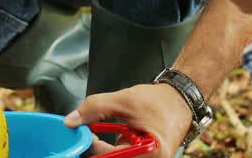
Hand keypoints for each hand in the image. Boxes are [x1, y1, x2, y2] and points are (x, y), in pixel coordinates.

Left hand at [64, 82, 191, 157]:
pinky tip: (106, 135)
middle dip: (96, 148)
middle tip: (87, 132)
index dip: (92, 147)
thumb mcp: (125, 100)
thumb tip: (72, 121)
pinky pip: (120, 156)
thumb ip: (95, 108)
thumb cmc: (160, 102)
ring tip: (96, 130)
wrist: (179, 100)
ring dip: (102, 148)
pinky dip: (110, 148)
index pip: (111, 157)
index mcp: (150, 153)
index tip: (83, 133)